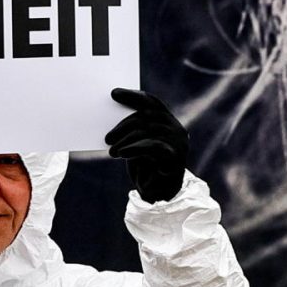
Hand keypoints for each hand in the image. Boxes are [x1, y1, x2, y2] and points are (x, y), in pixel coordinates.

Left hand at [106, 87, 190, 203]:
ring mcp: (178, 143)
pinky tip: (122, 153)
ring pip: (147, 130)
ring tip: (112, 151)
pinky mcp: (175, 158)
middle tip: (108, 137)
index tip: (113, 93)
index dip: (133, 96)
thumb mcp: (137, 144)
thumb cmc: (145, 167)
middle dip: (124, 125)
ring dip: (125, 140)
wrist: (158, 194)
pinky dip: (134, 148)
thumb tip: (111, 115)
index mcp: (168, 122)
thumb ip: (133, 130)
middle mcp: (176, 129)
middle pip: (147, 116)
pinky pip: (152, 146)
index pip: (152, 102)